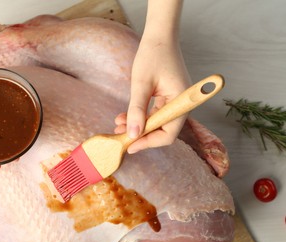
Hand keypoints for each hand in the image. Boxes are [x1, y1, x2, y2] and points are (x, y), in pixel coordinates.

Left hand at [115, 38, 190, 153]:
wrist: (159, 36)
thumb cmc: (152, 55)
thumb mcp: (141, 83)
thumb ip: (137, 110)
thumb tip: (132, 135)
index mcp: (181, 101)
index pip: (168, 134)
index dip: (149, 142)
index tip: (130, 146)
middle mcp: (181, 104)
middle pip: (162, 130)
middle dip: (141, 135)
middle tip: (120, 135)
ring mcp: (175, 101)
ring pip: (157, 123)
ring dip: (138, 126)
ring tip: (118, 125)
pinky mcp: (168, 97)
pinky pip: (155, 113)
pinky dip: (141, 117)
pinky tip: (125, 117)